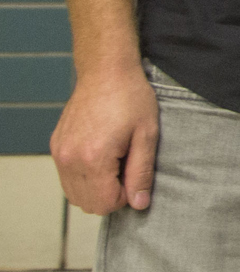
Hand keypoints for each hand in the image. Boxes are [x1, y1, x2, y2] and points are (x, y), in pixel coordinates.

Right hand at [52, 62, 156, 214]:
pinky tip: (101, 156)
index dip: (125, 197)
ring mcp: (60, 153)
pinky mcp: (56, 146)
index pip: (105, 204)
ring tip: (115, 162)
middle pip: (88, 204)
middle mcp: (70, 159)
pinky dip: (84, 177)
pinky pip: (67, 178)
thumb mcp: (147, 135)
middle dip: (110, 195)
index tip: (134, 175)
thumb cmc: (131, 98)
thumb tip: (138, 204)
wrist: (105, 71)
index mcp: (94, 159)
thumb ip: (141, 172)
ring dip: (95, 188)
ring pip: (74, 194)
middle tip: (126, 168)